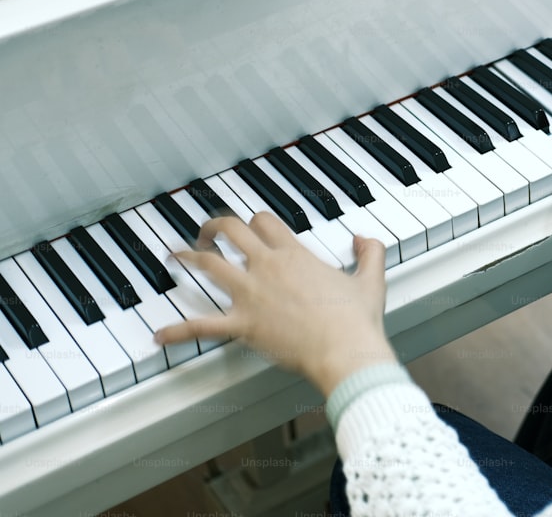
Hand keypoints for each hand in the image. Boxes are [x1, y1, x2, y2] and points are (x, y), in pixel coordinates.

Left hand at [154, 213, 397, 396]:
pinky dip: (179, 331)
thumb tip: (363, 239)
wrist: (345, 349)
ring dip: (189, 257)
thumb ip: (370, 252)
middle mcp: (268, 267)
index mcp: (296, 255)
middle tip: (207, 231)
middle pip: (233, 232)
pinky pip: (203, 326)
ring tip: (176, 256)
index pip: (266, 222)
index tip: (251, 226)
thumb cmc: (356, 319)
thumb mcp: (372, 278)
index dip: (256, 220)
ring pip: (210, 265)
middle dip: (215, 227)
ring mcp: (251, 295)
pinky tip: (160, 335)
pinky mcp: (243, 325)